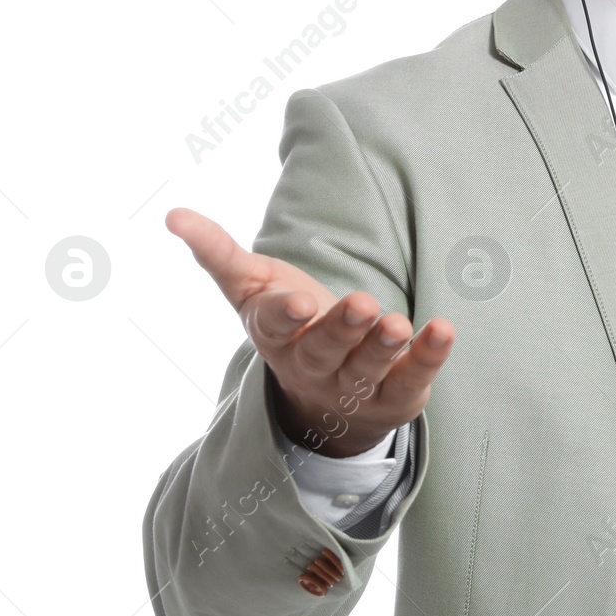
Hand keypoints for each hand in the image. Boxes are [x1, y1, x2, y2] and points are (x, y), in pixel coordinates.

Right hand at [165, 206, 453, 456]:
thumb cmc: (290, 325)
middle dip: (343, 329)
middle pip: (326, 350)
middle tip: (364, 304)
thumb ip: (218, 254)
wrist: (324, 401)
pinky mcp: (395, 394)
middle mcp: (314, 365)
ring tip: (399, 322)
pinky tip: (443, 329)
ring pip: (367, 368)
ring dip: (384, 346)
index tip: (300, 300)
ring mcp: (354, 385)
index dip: (287, 315)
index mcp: (277, 336)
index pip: (276, 328)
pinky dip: (428, 356)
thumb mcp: (252, 288)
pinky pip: (412, 377)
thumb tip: (172, 214)